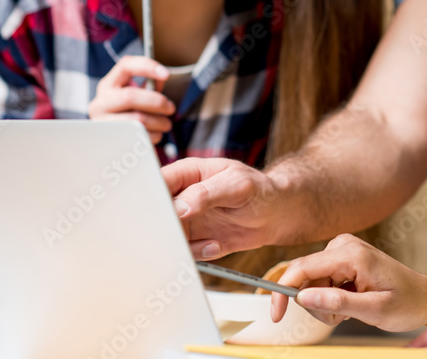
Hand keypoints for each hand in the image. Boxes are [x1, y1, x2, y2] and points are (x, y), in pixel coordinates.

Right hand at [88, 56, 174, 143]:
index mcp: (107, 85)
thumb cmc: (128, 112)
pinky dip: (154, 136)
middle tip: (170, 108)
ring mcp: (102, 123)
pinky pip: (138, 138)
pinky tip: (155, 134)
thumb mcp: (133, 94)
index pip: (125, 66)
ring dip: (159, 122)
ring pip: (136, 120)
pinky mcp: (109, 142)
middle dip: (157, 102)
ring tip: (165, 124)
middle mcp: (100, 102)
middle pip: (130, 97)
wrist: (110, 140)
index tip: (166, 74)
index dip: (147, 66)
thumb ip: (147, 86)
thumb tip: (160, 81)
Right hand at [162, 157, 283, 259]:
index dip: (153, 197)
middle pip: (154, 212)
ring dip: (182, 244)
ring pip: (165, 235)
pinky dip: (197, 253)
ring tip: (210, 241)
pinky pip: (182, 251)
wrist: (274, 213)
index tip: (164, 213)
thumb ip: (207, 194)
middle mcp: (180, 196)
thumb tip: (179, 207)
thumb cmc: (258, 190)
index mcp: (187, 173)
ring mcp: (184, 219)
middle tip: (181, 233)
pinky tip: (216, 244)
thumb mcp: (237, 185)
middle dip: (164, 226)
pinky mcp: (192, 239)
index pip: (157, 182)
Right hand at [269, 234, 426, 331]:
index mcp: (351, 254)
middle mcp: (343, 245)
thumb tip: (303, 297)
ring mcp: (342, 250)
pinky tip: (351, 302)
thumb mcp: (374, 310)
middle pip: (305, 277)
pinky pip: (321, 280)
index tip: (276, 316)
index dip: (283, 292)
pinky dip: (330, 297)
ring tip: (351, 310)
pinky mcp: (343, 257)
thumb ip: (338, 303)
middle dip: (315, 304)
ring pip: (312, 282)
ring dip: (324, 303)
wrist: (425, 297)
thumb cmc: (406, 302)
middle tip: (341, 318)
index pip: (302, 268)